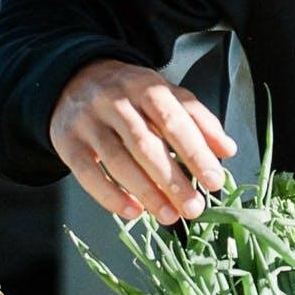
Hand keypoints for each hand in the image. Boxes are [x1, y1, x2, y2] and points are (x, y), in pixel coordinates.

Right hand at [49, 59, 236, 224]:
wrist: (73, 78)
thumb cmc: (129, 94)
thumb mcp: (165, 94)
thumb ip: (198, 119)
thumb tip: (227, 150)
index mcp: (145, 86)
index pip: (174, 120)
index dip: (196, 152)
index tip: (215, 181)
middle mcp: (115, 101)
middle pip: (145, 144)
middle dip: (172, 180)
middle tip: (194, 207)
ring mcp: (88, 122)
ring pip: (117, 161)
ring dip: (146, 192)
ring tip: (170, 216)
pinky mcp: (67, 142)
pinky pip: (87, 174)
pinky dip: (110, 196)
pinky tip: (133, 212)